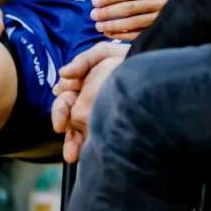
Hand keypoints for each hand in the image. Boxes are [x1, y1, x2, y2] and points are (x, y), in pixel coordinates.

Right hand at [51, 44, 126, 162]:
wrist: (151, 64)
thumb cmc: (124, 57)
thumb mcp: (102, 53)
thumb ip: (82, 61)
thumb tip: (63, 73)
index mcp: (79, 87)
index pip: (63, 102)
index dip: (59, 112)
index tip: (60, 124)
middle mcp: (85, 103)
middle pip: (69, 121)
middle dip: (67, 135)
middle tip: (68, 148)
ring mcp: (97, 115)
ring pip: (80, 132)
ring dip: (74, 144)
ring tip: (74, 157)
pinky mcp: (111, 124)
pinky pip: (97, 136)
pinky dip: (91, 146)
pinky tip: (92, 154)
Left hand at [90, 0, 175, 39]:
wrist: (191, 7)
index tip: (95, 2)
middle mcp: (159, 2)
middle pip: (129, 7)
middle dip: (108, 12)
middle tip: (93, 14)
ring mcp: (160, 18)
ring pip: (133, 22)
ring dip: (113, 25)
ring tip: (98, 26)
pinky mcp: (160, 30)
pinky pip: (138, 34)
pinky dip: (122, 35)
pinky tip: (109, 34)